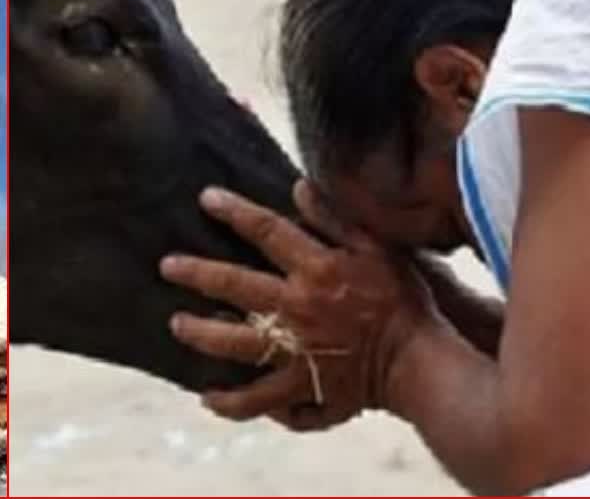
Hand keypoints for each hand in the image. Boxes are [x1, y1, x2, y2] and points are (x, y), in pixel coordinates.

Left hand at [161, 179, 438, 431]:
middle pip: (235, 286)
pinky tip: (209, 398)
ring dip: (201, 334)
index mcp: (317, 269)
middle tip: (167, 266)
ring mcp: (296, 350)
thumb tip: (298, 187)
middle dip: (197, 273)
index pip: (267, 231)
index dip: (235, 212)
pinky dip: (233, 402)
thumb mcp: (379, 249)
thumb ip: (337, 219)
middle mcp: (298, 308)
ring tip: (177, 325)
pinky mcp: (302, 387)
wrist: (421, 363)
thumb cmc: (404, 301)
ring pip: (235, 343)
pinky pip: (259, 399)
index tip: (206, 198)